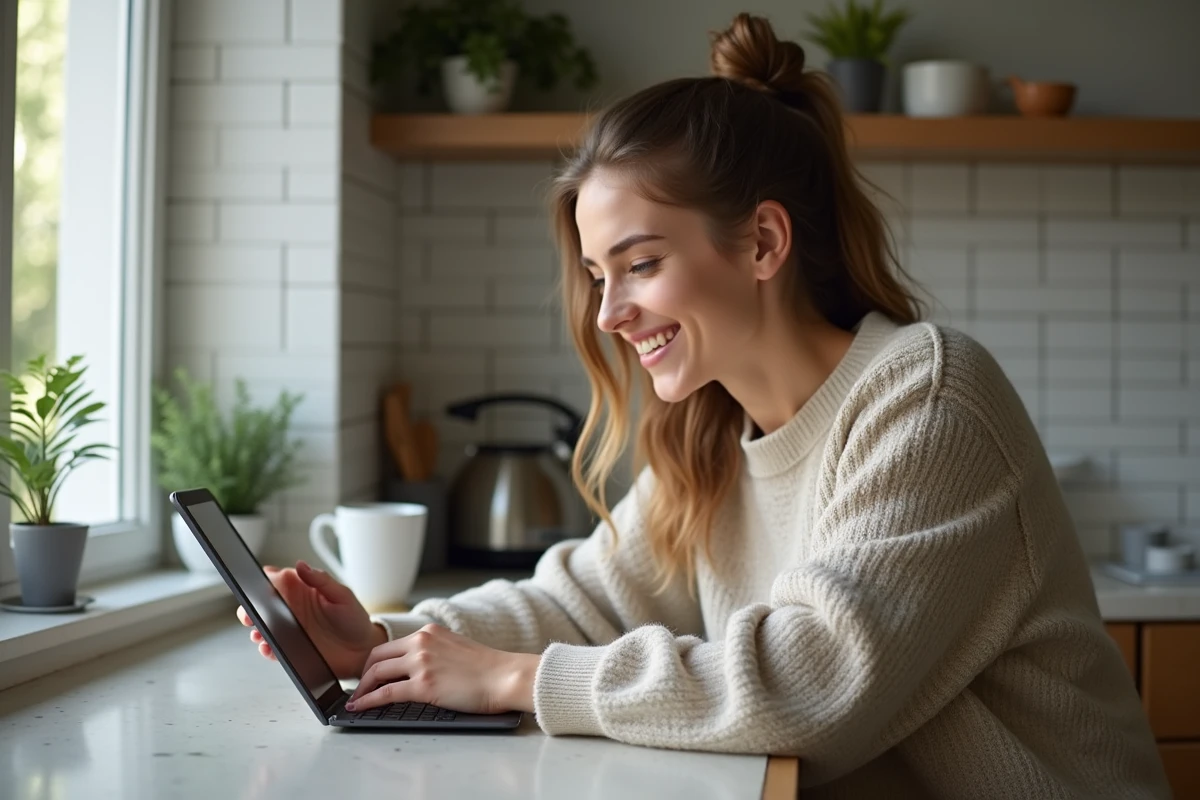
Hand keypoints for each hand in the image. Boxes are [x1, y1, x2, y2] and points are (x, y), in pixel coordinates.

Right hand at [236, 560, 386, 678]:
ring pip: (263, 626)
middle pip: (262, 604)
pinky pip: (272, 647)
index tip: (258, 586)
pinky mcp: (290, 648)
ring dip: (256, 629)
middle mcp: (292, 608)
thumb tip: (301, 565)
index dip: (263, 581)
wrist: (362, 650)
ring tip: (259, 633)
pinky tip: (268, 647)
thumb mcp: (342, 595)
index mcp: (302, 589)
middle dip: (251, 608)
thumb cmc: (354, 618)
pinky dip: (267, 648)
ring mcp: (289, 628)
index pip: (275, 579)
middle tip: (251, 614)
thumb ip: (321, 580)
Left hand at [346, 623, 538, 714]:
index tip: (369, 672)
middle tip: (358, 687)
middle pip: (377, 656)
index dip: (375, 661)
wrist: (506, 676)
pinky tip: (360, 707)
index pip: (391, 645)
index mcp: (429, 632)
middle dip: (363, 674)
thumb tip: (417, 669)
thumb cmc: (489, 669)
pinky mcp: (423, 685)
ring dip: (362, 688)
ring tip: (356, 701)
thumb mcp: (456, 648)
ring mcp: (421, 663)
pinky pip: (385, 693)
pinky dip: (367, 701)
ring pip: (377, 673)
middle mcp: (421, 642)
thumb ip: (435, 652)